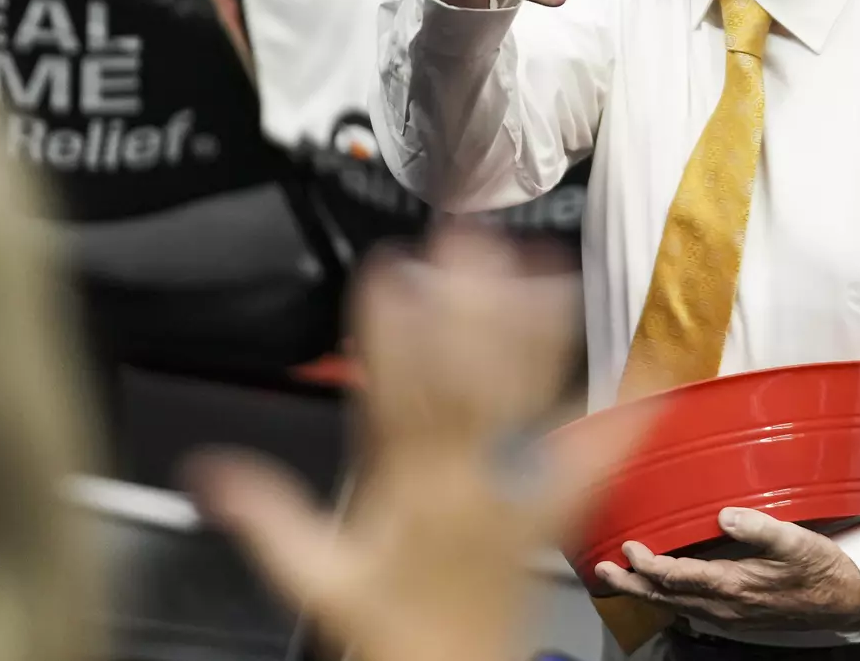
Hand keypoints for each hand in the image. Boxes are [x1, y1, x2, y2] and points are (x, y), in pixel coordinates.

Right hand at [186, 225, 654, 660]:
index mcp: (406, 491)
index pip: (393, 395)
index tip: (389, 272)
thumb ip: (266, 520)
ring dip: (534, 335)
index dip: (387, 330)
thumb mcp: (315, 579)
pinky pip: (595, 458)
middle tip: (472, 238)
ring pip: (525, 401)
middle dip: (467, 304)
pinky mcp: (552, 509)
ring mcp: (514, 491)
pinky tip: (648, 367)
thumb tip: (212, 474)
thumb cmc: (392, 628)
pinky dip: (625, 412)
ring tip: (547, 272)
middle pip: (467, 379)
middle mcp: (465, 482)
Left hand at [594, 508, 859, 633]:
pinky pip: (690, 608)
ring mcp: (729, 614)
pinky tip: (661, 587)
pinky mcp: (735, 614)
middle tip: (601, 571)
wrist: (846, 601)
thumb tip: (726, 515)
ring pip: (674, 604)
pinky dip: (666, 597)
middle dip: (630, 585)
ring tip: (619, 577)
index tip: (628, 547)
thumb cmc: (822, 570)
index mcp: (734, 586)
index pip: (676, 578)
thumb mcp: (797, 542)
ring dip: (644, 591)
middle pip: (665, 597)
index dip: (647, 564)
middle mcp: (725, 606)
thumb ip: (760, 527)